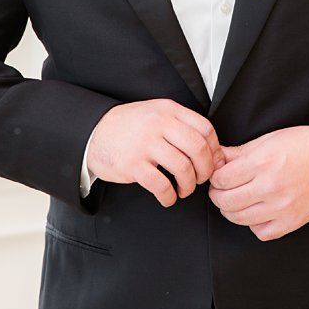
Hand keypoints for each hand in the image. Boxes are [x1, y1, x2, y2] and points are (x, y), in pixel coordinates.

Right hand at [86, 99, 222, 207]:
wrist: (93, 133)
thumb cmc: (128, 127)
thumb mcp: (155, 114)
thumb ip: (182, 127)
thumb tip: (216, 153)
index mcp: (167, 110)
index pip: (205, 129)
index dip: (215, 149)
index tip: (212, 162)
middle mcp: (158, 124)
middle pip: (198, 149)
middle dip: (205, 170)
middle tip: (201, 179)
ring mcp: (144, 144)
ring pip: (183, 168)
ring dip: (189, 185)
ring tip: (184, 189)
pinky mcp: (133, 164)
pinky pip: (161, 185)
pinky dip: (169, 196)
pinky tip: (167, 197)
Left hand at [209, 125, 308, 240]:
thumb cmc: (305, 146)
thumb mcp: (268, 140)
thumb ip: (239, 152)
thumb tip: (217, 157)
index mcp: (261, 163)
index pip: (221, 179)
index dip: (215, 178)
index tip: (218, 176)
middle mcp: (269, 187)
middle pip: (225, 201)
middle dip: (218, 195)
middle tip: (221, 190)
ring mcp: (281, 207)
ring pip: (239, 219)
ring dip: (231, 211)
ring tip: (235, 201)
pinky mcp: (292, 221)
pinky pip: (262, 233)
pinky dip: (254, 225)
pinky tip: (256, 213)